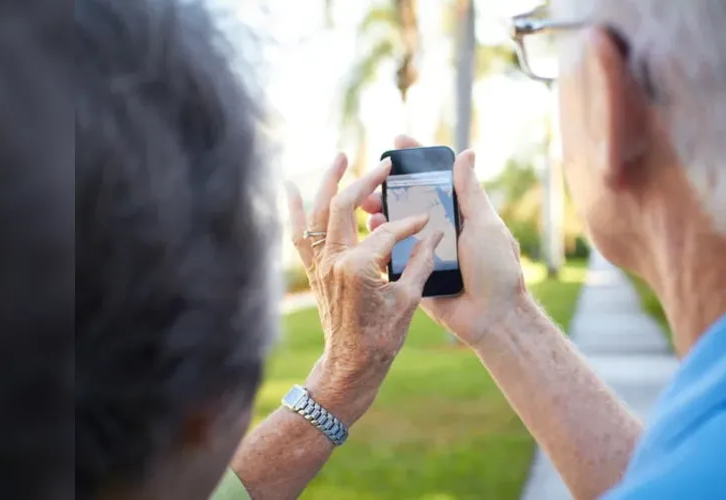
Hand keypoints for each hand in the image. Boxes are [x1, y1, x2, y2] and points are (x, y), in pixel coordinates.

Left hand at [285, 153, 442, 423]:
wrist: (351, 364)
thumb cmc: (382, 337)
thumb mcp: (409, 299)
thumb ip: (421, 261)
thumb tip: (435, 232)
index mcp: (359, 268)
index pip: (388, 232)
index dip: (411, 224)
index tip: (428, 220)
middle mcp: (333, 261)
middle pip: (343, 206)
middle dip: (365, 182)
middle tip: (385, 166)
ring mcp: (320, 264)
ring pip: (317, 212)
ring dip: (328, 182)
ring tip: (340, 156)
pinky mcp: (315, 270)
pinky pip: (299, 234)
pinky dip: (294, 209)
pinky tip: (290, 187)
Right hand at [361, 136, 528, 347]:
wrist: (492, 317)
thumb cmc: (496, 269)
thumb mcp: (484, 224)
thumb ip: (470, 192)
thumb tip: (466, 152)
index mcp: (462, 214)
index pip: (437, 179)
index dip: (418, 159)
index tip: (398, 141)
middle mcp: (443, 230)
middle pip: (411, 202)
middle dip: (389, 189)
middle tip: (370, 181)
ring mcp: (428, 252)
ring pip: (399, 228)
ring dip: (381, 215)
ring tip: (367, 208)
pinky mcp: (416, 275)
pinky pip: (395, 257)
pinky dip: (380, 244)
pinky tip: (369, 234)